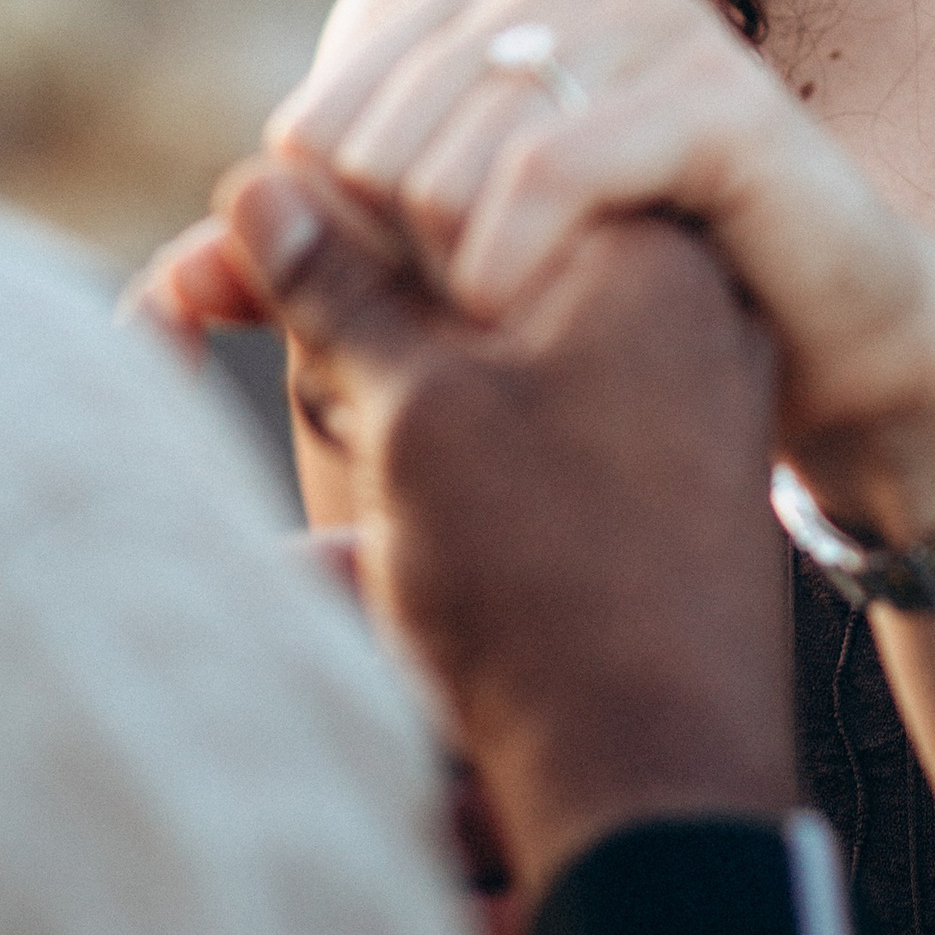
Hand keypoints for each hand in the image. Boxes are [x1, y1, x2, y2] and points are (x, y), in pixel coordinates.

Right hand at [208, 164, 800, 893]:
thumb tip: (264, 185)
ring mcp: (687, 370)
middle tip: (261, 357)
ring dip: (397, 356)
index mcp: (641, 237)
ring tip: (336, 440)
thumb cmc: (542, 581)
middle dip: (360, 288)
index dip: (338, 202)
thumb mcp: (418, 413)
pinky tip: (398, 472)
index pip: (462, 157)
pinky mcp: (669, 447)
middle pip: (481, 236)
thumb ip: (342, 288)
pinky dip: (459, 410)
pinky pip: (542, 385)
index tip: (247, 264)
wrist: (657, 776)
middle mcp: (684, 284)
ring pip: (501, 317)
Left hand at [266, 0, 934, 546]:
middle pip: (364, 141)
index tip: (413, 321)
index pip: (320, 120)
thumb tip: (159, 296)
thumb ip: (325, 273)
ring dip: (448, 282)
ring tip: (509, 338)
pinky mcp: (709, 95)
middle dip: (389, 271)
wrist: (831, 338)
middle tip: (466, 344)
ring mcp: (649, 20)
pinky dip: (507, 266)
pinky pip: (540, 176)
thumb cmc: (640, 308)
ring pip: (439, 160)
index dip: (335, 245)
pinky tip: (522, 317)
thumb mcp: (468, 280)